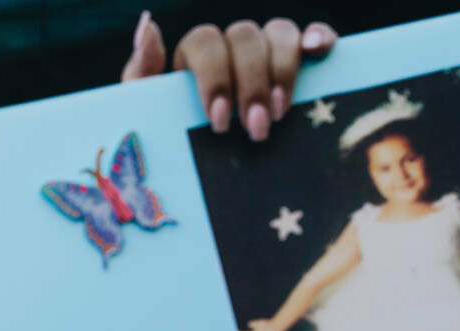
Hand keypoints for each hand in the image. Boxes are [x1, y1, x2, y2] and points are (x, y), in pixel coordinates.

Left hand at [122, 12, 336, 140]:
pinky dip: (319, 38)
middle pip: (245, 38)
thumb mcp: (147, 113)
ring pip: (280, 32)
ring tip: (280, 114)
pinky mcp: (297, 65)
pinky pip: (312, 37)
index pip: (205, 42)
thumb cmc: (171, 142)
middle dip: (251, 85)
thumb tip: (147, 24)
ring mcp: (266, 53)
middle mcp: (230, 48)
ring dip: (284, 71)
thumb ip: (141, 71)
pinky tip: (318, 52)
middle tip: (255, 129)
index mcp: (193, 56)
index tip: (219, 120)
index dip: (215, 76)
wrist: (198, 176)